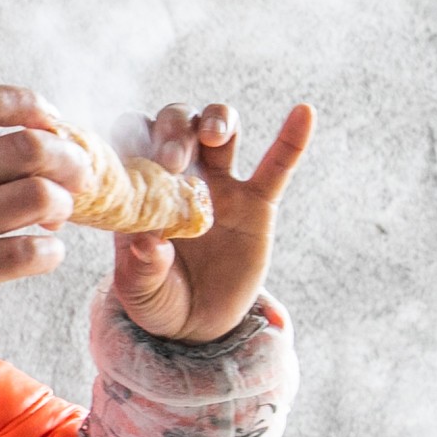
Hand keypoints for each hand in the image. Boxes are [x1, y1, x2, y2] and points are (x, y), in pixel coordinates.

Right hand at [0, 85, 87, 337]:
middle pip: (30, 146)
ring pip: (38, 195)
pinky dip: (51, 253)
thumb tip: (0, 153)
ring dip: (61, 206)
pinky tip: (41, 254)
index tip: (48, 125)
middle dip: (69, 161)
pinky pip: (29, 253)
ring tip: (52, 220)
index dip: (32, 106)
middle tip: (72, 179)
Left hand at [108, 102, 314, 342]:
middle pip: (176, 125)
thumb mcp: (140, 293)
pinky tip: (303, 112)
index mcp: (141, 188)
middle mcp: (179, 176)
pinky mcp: (257, 202)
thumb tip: (148, 244)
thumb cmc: (158, 300)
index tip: (141, 162)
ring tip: (214, 136)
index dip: (137, 138)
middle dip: (175, 131)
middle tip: (173, 160)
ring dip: (218, 121)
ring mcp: (220, 185)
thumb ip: (141, 270)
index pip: (133, 141)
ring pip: (220, 130)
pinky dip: (291, 139)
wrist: (200, 323)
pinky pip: (277, 165)